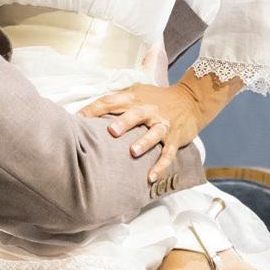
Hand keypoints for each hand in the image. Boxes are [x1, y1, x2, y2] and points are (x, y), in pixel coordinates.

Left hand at [80, 82, 202, 182]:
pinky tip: (151, 177)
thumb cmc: (156, 98)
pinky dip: (161, 166)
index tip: (79, 118)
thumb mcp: (136, 92)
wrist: (190, 100)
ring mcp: (163, 124)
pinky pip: (168, 153)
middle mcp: (149, 110)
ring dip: (144, 142)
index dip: (95, 108)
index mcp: (135, 98)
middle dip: (124, 122)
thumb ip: (115, 100)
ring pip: (154, 133)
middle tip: (111, 131)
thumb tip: (86, 113)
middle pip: (135, 114)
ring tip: (133, 152)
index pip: (112, 100)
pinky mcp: (174, 138)